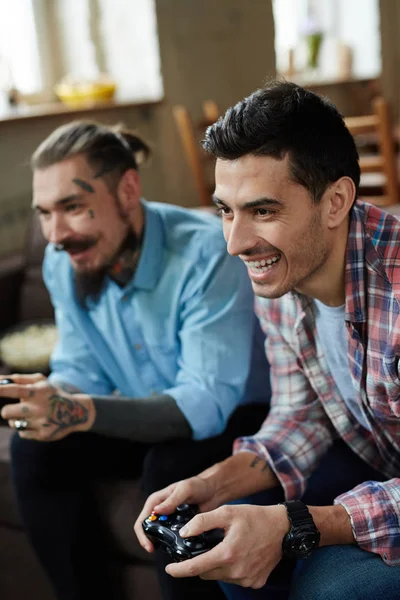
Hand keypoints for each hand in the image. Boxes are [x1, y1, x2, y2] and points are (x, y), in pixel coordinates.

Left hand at [0, 373, 94, 440]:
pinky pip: (22, 434)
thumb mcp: (40, 381)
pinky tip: (36, 423)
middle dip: (6, 410)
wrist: (75, 412)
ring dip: (17, 419)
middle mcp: (39, 407)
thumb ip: (18, 379)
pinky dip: (25, 428)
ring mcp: (41, 423)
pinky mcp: (43, 435)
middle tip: (14, 408)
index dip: (1, 390)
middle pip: (6, 412)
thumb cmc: (51, 393)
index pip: (15, 390)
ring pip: (13, 424)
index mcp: (38, 391)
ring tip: (29, 415)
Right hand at [134, 474, 217, 551]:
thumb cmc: (197, 485)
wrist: (213, 491)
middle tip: (157, 551)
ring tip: (169, 550)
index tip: (149, 547)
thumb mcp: (185, 489)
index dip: (142, 535)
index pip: (142, 521)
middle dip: (150, 541)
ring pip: (159, 536)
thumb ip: (172, 500)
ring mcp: (169, 521)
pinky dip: (173, 543)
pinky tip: (179, 548)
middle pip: (148, 531)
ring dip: (161, 544)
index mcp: (156, 501)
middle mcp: (160, 512)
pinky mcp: (178, 527)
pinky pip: (172, 538)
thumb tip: (156, 511)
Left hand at [165, 504, 289, 588]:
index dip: (179, 569)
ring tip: (228, 546)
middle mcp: (237, 570)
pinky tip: (240, 554)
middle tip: (208, 545)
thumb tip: (184, 533)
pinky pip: (235, 578)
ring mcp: (247, 579)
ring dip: (218, 565)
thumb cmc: (255, 517)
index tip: (169, 568)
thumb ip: (202, 521)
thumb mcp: (227, 512)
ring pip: (220, 576)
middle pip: (206, 573)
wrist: (283, 528)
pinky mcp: (255, 582)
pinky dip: (232, 569)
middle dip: (202, 561)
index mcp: (227, 553)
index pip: (196, 567)